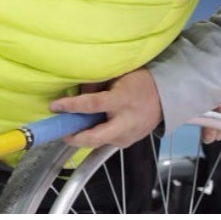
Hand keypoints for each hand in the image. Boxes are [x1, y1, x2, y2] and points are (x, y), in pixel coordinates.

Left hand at [51, 67, 166, 148]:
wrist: (166, 97)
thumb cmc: (139, 82)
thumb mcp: (119, 76)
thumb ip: (97, 85)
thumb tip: (75, 95)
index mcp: (123, 100)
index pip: (93, 105)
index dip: (71, 106)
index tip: (54, 106)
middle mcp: (126, 121)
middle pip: (94, 137)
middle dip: (74, 138)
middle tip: (61, 131)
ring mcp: (129, 135)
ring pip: (98, 143)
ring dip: (83, 138)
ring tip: (73, 128)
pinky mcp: (128, 143)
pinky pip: (106, 142)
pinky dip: (96, 137)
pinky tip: (92, 128)